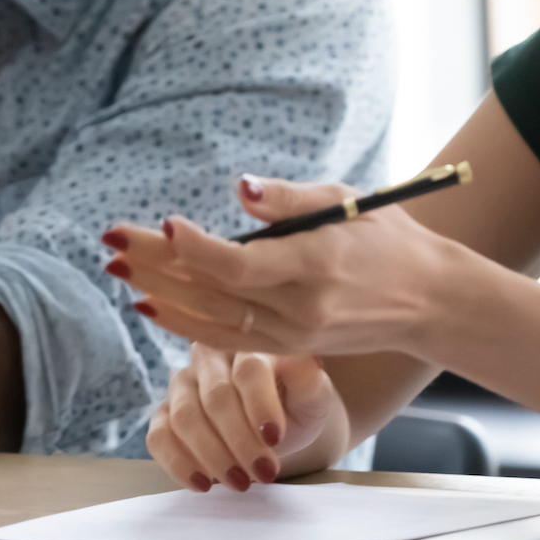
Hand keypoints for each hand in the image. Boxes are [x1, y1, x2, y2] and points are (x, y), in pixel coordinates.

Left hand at [103, 176, 466, 359]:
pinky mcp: (290, 348)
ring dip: (161, 295)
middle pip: (215, 290)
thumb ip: (290, 199)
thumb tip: (239, 191)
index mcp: (318, 264)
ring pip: (213, 319)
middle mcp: (303, 308)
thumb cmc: (386, 236)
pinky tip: (154, 305)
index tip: (164, 224)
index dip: (197, 248)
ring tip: (120, 271)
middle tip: (113, 243)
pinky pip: (228, 338)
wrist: (426, 299)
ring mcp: (294, 334)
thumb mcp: (347, 200)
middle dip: (159, 266)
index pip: (243, 264)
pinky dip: (187, 323)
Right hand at [146, 344, 345, 491]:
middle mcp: (210, 357)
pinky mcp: (164, 414)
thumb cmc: (296, 403)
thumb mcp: (312, 393)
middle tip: (263, 472)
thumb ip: (309, 378)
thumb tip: (307, 361)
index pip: (248, 369)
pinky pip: (158, 436)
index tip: (275, 438)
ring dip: (213, 455)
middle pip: (216, 396)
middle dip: (240, 441)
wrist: (277, 426)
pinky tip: (204, 483)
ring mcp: (183, 384)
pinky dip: (178, 463)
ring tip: (241, 482)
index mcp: (248, 343)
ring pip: (185, 417)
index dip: (260, 405)